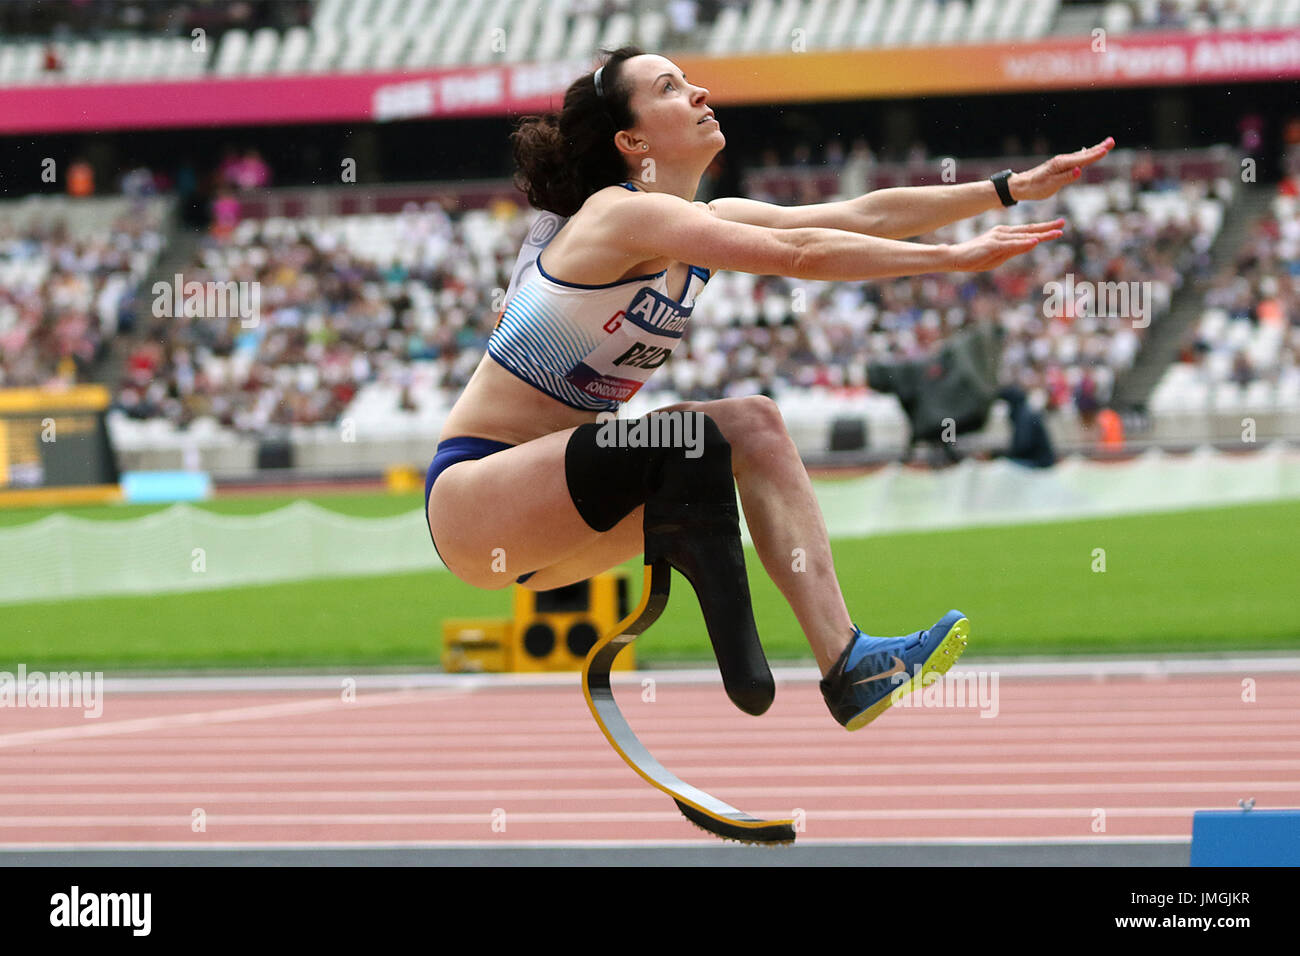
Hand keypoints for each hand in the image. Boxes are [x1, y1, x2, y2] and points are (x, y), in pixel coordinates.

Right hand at [946, 219, 1063, 271]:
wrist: (955, 257)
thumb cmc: (975, 257)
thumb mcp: (998, 255)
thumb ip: (1013, 250)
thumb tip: (1027, 246)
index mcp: (1005, 234)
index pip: (1028, 230)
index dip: (1044, 228)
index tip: (1058, 226)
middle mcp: (1003, 232)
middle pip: (1029, 230)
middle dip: (1047, 227)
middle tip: (1063, 224)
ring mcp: (998, 238)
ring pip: (1024, 236)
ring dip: (1041, 234)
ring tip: (1056, 233)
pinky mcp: (993, 245)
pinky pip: (1012, 244)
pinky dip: (1025, 243)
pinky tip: (1035, 241)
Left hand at [1008, 137, 1114, 201]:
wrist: (1021, 186)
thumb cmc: (1035, 188)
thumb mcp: (1051, 185)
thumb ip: (1066, 178)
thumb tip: (1080, 170)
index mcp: (1062, 164)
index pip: (1083, 159)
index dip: (1096, 154)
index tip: (1107, 148)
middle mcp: (1062, 161)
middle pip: (1084, 154)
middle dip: (1099, 148)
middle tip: (1112, 141)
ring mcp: (1061, 163)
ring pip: (1081, 156)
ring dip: (1094, 150)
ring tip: (1105, 146)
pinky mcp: (1059, 166)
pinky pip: (1076, 159)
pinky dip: (1085, 155)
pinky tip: (1088, 154)